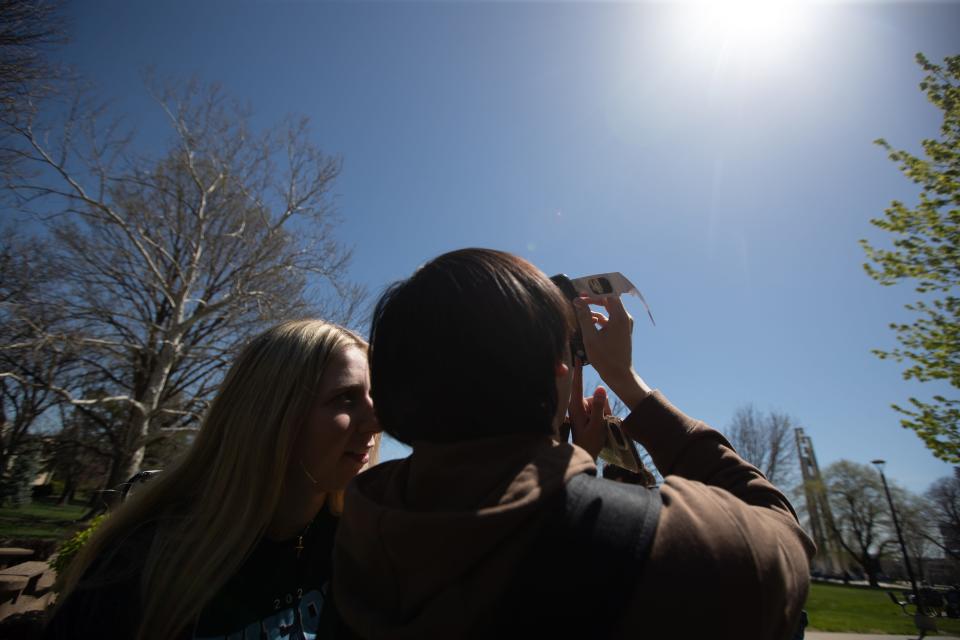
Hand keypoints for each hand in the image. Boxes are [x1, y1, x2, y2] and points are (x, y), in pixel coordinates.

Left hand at [567, 364, 608, 460]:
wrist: (584, 455)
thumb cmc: (589, 442)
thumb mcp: (597, 425)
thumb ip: (599, 406)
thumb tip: (601, 388)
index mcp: (576, 407)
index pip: (577, 385)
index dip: (578, 371)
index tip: (578, 357)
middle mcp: (577, 407)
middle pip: (594, 397)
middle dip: (601, 407)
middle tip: (601, 423)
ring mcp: (580, 411)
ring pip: (597, 403)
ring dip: (602, 413)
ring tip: (599, 427)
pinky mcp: (584, 415)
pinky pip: (597, 409)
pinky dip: (601, 416)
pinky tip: (599, 427)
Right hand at [572, 294, 651, 408]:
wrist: (619, 374)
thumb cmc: (605, 358)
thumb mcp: (590, 337)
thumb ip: (584, 317)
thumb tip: (577, 301)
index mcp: (620, 317)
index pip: (608, 294)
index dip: (594, 291)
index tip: (580, 292)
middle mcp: (625, 318)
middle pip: (609, 300)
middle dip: (593, 298)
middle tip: (578, 299)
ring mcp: (624, 324)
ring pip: (609, 309)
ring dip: (595, 309)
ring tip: (580, 311)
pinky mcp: (622, 330)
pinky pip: (610, 317)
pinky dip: (600, 318)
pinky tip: (589, 322)